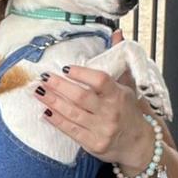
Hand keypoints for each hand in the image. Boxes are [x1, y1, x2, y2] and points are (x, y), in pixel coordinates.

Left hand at [38, 33, 156, 169]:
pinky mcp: (94, 144)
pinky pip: (71, 131)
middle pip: (81, 97)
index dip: (82, 74)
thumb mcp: (128, 84)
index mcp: (119, 95)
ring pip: (72, 113)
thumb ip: (119, 60)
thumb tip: (116, 33)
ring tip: (39, 92)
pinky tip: (46, 112)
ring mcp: (102, 130)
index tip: (66, 68)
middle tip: (44, 77)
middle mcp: (111, 112)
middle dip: (60, 86)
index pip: (100, 81)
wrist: (138, 143)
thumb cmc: (130, 111)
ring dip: (53, 101)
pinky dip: (57, 121)